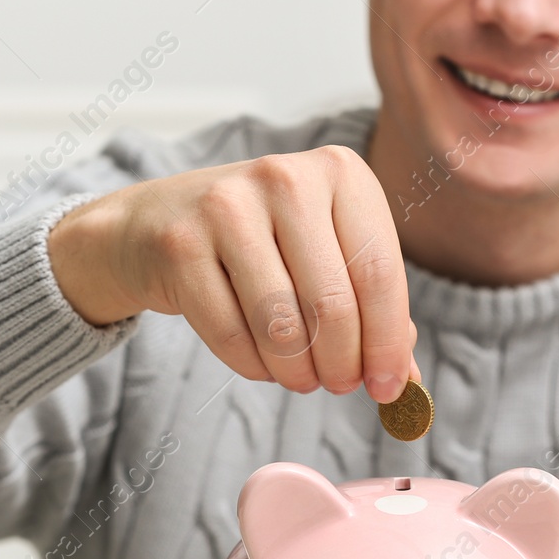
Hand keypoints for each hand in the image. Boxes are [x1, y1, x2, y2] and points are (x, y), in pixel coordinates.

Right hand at [47, 147, 420, 401]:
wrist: (154, 223)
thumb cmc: (257, 242)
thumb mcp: (322, 253)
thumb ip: (369, 306)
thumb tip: (403, 376)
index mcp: (339, 171)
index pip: (379, 272)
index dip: (388, 342)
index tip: (388, 387)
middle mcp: (285, 179)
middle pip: (333, 303)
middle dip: (342, 364)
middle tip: (338, 385)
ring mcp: (226, 208)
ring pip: (281, 325)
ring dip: (297, 372)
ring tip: (299, 378)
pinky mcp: (181, 246)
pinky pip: (230, 335)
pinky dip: (253, 367)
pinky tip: (261, 365)